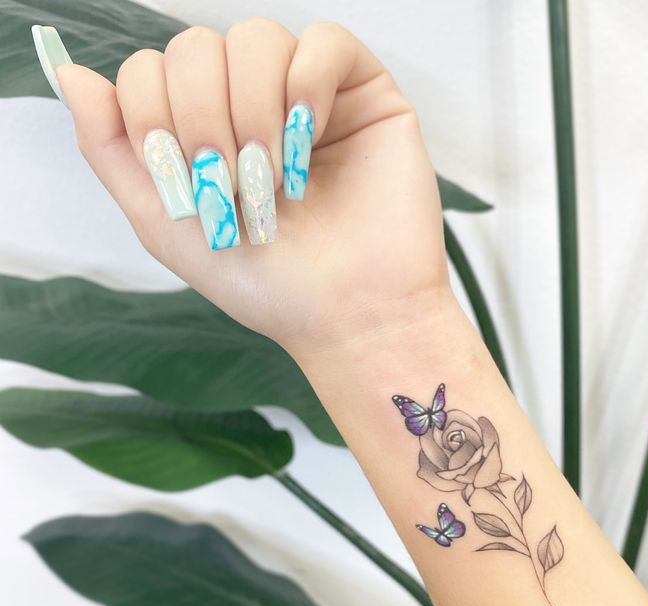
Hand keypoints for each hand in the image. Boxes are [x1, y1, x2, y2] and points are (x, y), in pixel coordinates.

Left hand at [56, 19, 451, 357]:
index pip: (152, 70)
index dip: (152, 114)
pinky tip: (311, 136)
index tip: (186, 178)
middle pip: (197, 47)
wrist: (347, 313)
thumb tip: (69, 74)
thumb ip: (112, 149)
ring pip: (256, 38)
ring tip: (274, 175)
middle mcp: (254, 106)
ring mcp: (309, 96)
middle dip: (201, 116)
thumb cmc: (265, 281)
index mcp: (206, 133)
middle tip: (231, 180)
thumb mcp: (164, 222)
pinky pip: (326, 43)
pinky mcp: (365, 95)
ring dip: (253, 109)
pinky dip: (307, 84)